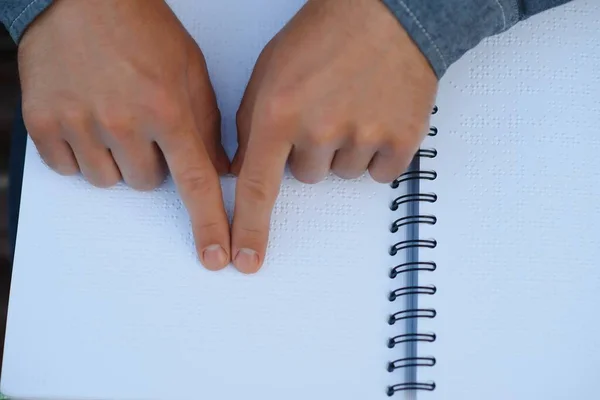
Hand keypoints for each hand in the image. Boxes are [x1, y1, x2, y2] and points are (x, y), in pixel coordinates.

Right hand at [19, 0, 230, 269]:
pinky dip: (80, 152)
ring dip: (116, 159)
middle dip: (152, 162)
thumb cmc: (144, 30)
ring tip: (114, 116)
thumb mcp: (191, 71)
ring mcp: (79, 123)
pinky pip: (69, 168)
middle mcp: (123, 122)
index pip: (196, 182)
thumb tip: (219, 171)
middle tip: (145, 125)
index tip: (217, 258)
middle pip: (147, 184)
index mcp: (167, 109)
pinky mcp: (42, 123)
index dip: (209, 224)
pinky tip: (85, 117)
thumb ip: (206, 125)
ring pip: (109, 181)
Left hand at [231, 0, 437, 272]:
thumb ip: (252, 122)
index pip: (257, 187)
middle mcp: (319, 130)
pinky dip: (378, 151)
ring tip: (353, 104)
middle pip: (307, 177)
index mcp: (278, 112)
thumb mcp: (270, 71)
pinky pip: (380, 172)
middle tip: (325, 109)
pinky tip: (377, 115)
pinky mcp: (402, 139)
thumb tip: (245, 169)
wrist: (387, 12)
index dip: (249, 229)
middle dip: (311, 150)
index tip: (243, 262)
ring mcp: (364, 135)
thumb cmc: (323, 34)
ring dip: (345, 148)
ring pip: (343, 173)